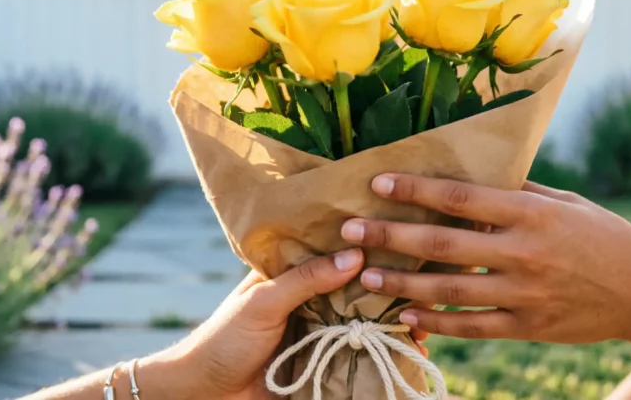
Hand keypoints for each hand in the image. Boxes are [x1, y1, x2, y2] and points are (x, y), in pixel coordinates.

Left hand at [157, 249, 429, 399]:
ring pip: (361, 323)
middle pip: (356, 290)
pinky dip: (379, 354)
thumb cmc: (224, 339)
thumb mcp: (264, 301)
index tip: (403, 245)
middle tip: (425, 291)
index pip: (335, 253)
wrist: (204, 394)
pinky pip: (356, 356)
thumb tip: (355, 255)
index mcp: (292, 274)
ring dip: (389, 324)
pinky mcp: (322, 363)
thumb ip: (306, 278)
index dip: (367, 250)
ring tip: (422, 325)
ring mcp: (319, 332)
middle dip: (387, 291)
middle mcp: (310, 299)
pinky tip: (407, 351)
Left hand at [340, 174, 630, 352]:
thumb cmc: (603, 237)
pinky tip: (406, 316)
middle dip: (390, 236)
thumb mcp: (564, 203)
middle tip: (350, 230)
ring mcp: (523, 294)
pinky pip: (470, 327)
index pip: (460, 199)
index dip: (414, 190)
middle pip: (442, 244)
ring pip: (448, 291)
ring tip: (365, 275)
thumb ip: (518, 191)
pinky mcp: (526, 327)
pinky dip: (435, 323)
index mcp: (530, 214)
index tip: (377, 183)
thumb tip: (472, 173)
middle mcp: (522, 253)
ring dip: (401, 283)